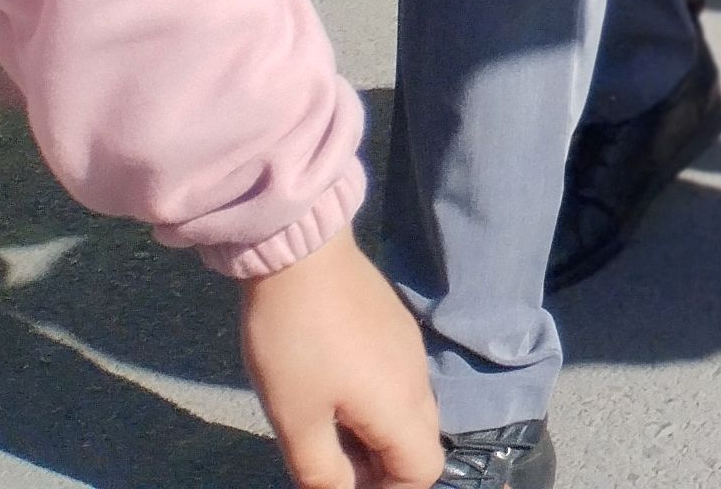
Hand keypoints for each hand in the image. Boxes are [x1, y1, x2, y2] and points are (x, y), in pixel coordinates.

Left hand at [240, 235, 442, 487]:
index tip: (346, 486)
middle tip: (331, 467)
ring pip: (409, 410)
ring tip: (325, 430)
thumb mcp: (296, 420)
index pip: (424, 470)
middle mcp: (417, 380)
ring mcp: (408, 348)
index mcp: (400, 407)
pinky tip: (331, 388)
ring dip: (376, 434)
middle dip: (382, 467)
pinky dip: (374, 402)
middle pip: (420, 442)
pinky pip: (398, 381)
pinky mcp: (393, 327)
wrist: (301, 255)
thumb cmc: (296, 344)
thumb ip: (321, 471)